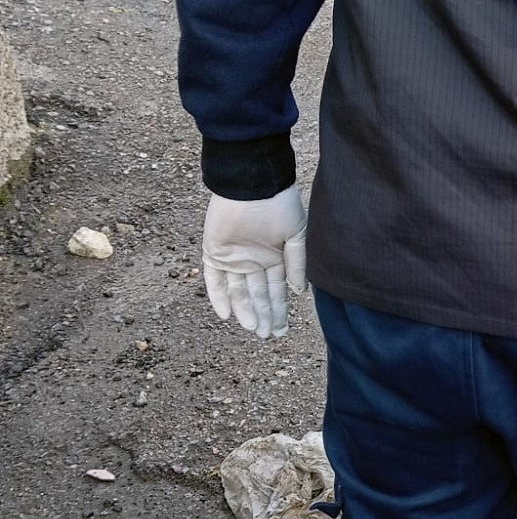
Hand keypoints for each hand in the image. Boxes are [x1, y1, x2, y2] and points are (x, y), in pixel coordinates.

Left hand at [202, 185, 307, 338]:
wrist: (253, 183)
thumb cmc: (279, 204)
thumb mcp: (297, 235)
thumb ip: (297, 264)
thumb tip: (299, 293)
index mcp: (274, 258)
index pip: (276, 291)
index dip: (279, 311)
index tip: (282, 330)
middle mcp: (254, 261)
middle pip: (258, 295)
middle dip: (263, 315)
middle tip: (267, 336)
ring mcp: (234, 258)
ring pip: (239, 291)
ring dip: (245, 310)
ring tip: (253, 328)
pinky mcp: (215, 252)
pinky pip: (214, 279)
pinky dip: (218, 296)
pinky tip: (226, 314)